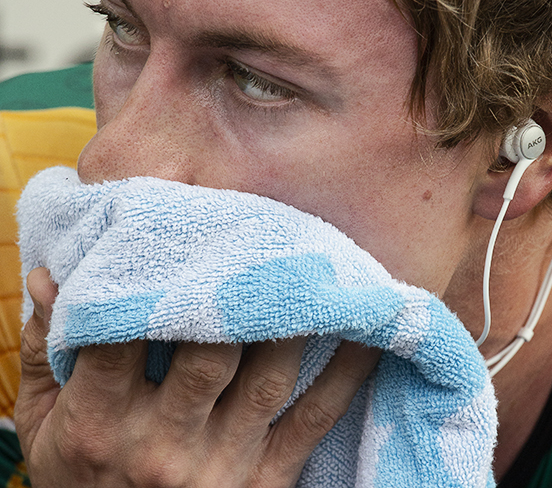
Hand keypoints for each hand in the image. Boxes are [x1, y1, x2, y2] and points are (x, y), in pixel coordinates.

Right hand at [16, 267, 379, 487]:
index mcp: (100, 422)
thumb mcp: (42, 426)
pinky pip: (313, 421)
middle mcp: (162, 443)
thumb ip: (47, 352)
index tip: (180, 231)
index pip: (124, 336)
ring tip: (316, 264)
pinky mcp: (265, 484)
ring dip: (296, 319)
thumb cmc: (80, 480)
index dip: (151, 279)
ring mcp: (220, 466)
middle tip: (262, 234)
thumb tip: (49, 276)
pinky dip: (346, 375)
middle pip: (210, 353)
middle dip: (235, 294)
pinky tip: (366, 332)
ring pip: (269, 378)